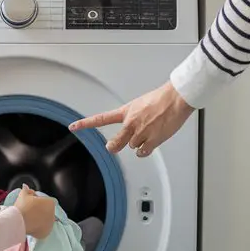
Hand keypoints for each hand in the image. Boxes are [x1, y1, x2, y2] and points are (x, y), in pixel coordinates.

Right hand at [14, 185, 55, 239]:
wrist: (18, 222)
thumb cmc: (22, 206)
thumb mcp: (23, 195)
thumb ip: (26, 190)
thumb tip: (25, 186)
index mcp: (50, 203)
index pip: (46, 200)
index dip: (38, 201)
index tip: (31, 202)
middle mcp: (53, 214)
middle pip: (46, 211)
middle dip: (40, 210)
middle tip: (29, 211)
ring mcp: (50, 225)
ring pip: (45, 220)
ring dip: (40, 219)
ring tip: (29, 219)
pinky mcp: (45, 233)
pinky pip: (42, 229)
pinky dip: (38, 228)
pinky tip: (31, 226)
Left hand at [69, 82, 192, 156]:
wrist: (176, 98)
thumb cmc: (162, 99)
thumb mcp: (141, 104)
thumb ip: (134, 116)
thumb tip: (134, 126)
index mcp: (126, 112)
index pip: (101, 118)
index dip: (85, 124)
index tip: (74, 127)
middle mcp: (130, 123)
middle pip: (115, 143)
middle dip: (114, 146)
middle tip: (112, 147)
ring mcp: (140, 133)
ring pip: (133, 146)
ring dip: (139, 142)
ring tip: (150, 131)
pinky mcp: (152, 140)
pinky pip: (143, 152)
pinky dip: (145, 150)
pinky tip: (150, 143)